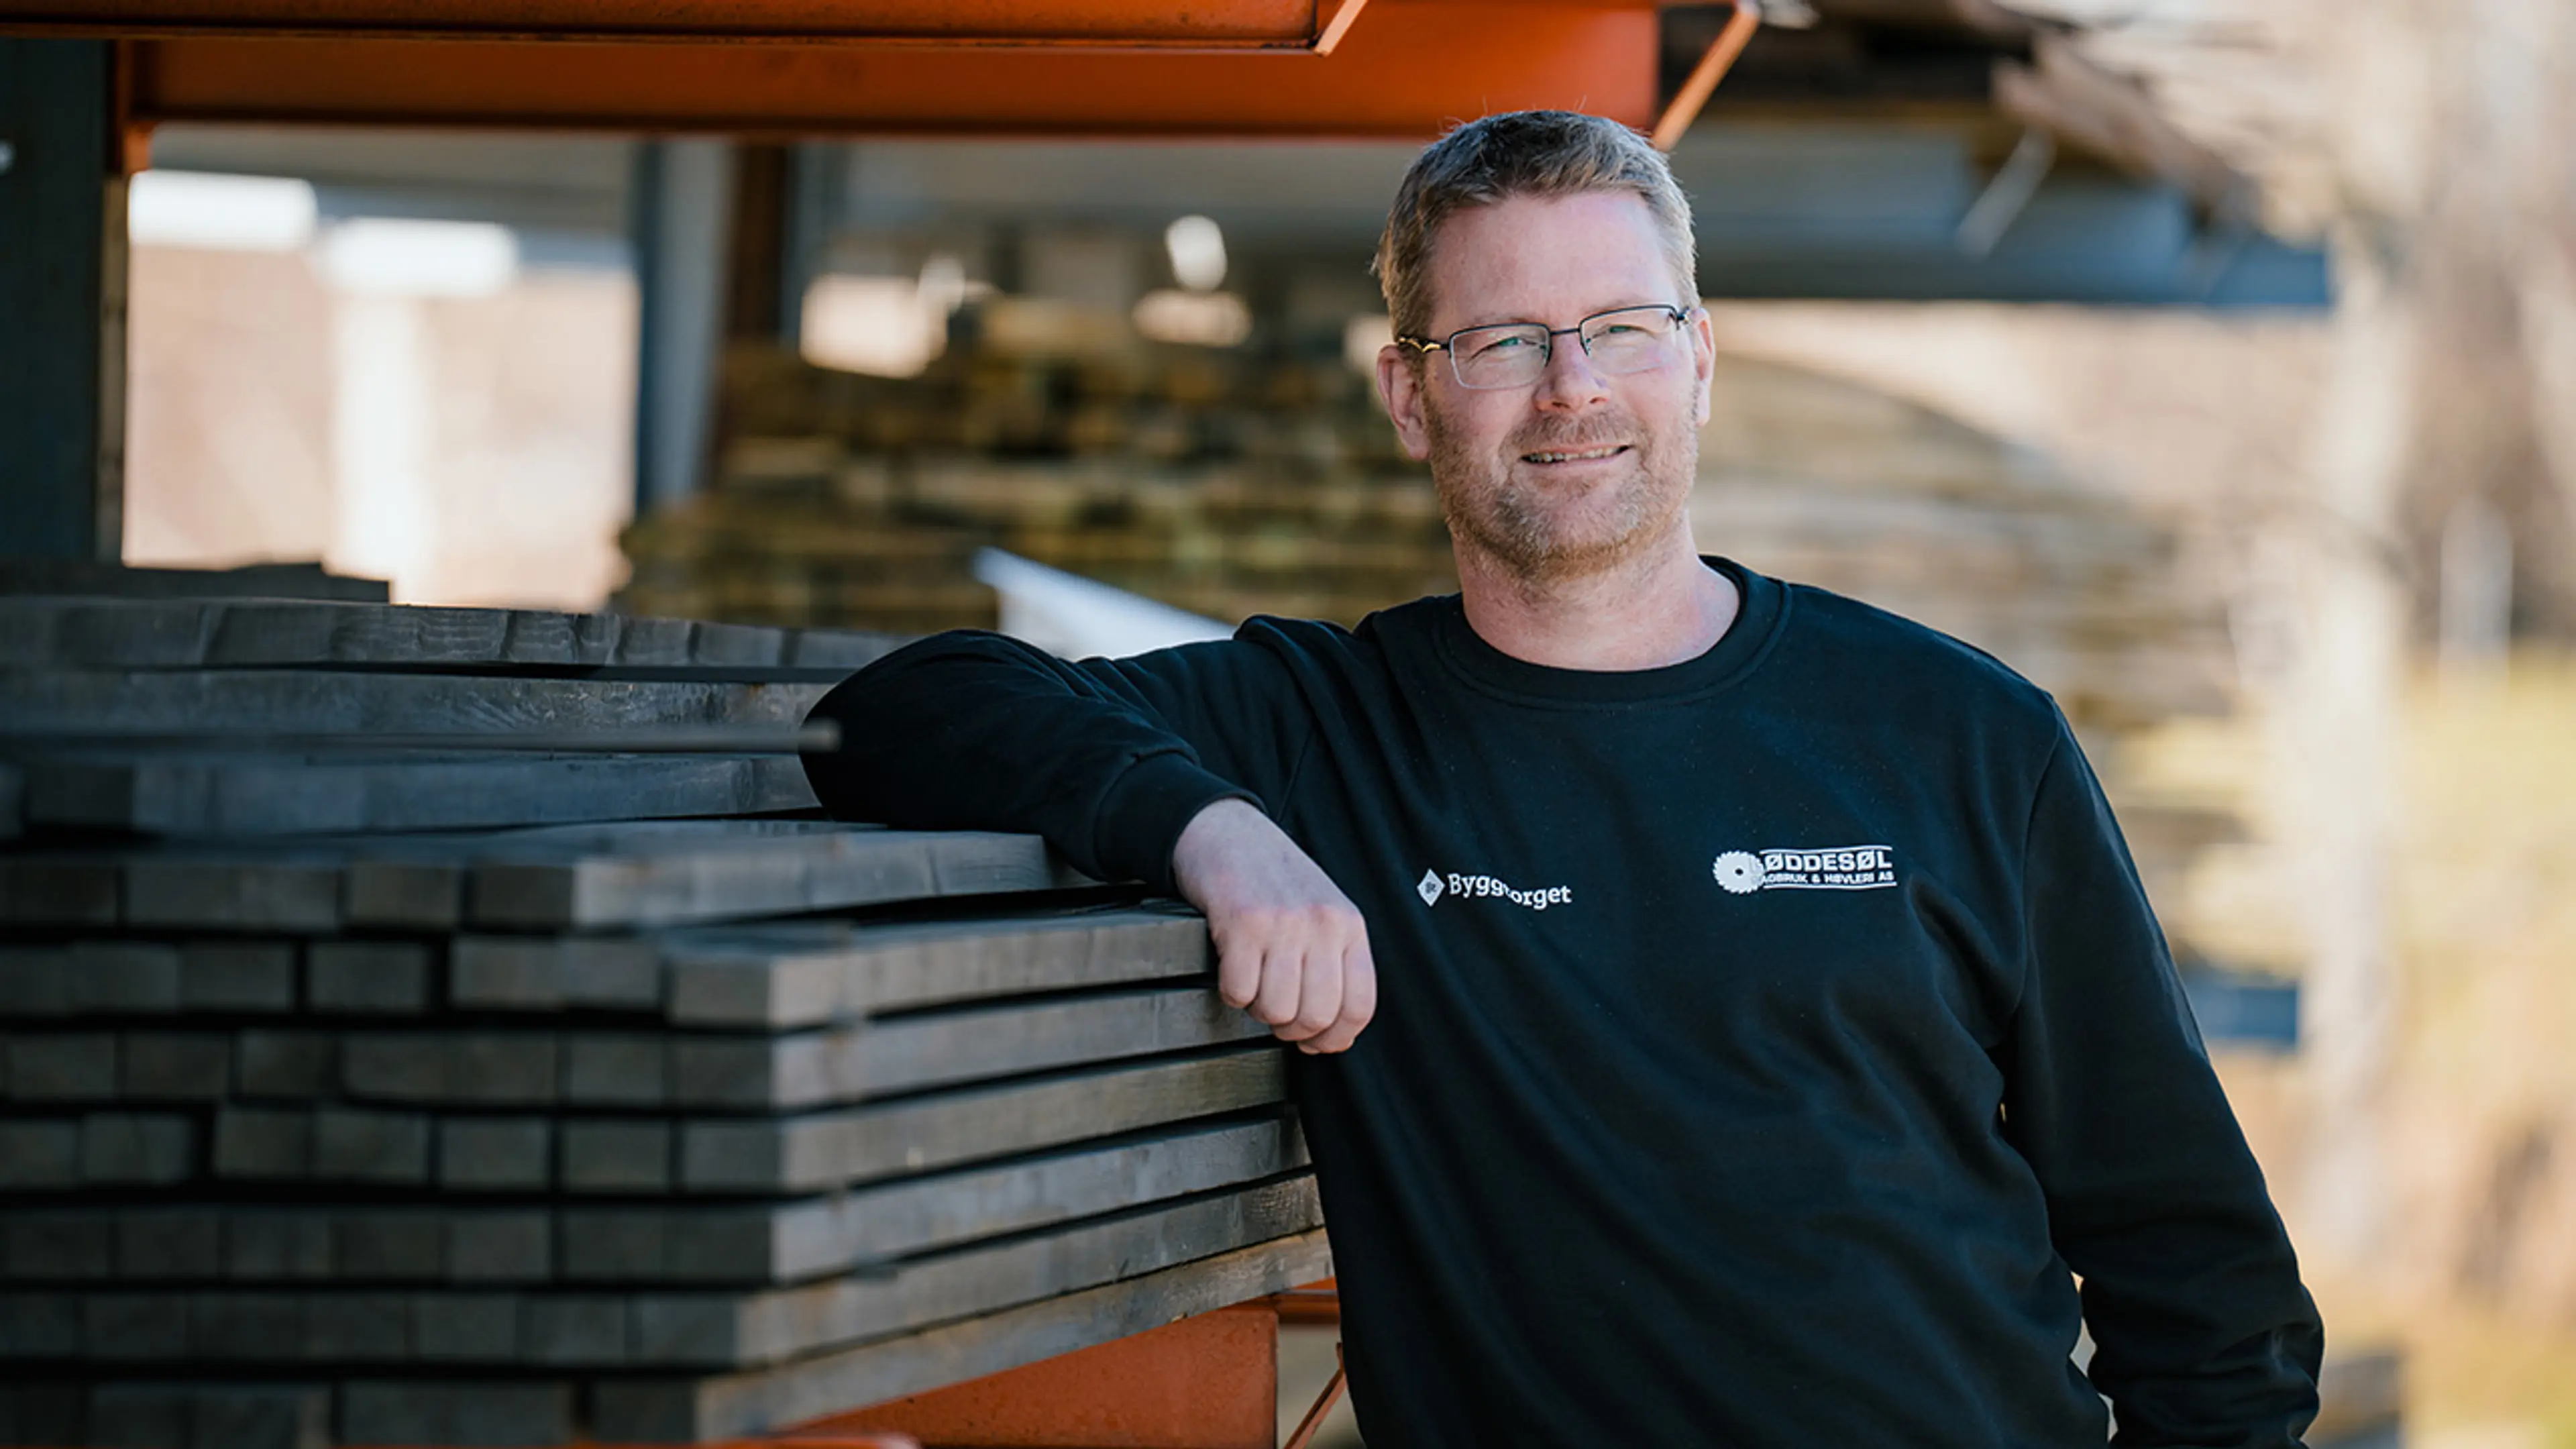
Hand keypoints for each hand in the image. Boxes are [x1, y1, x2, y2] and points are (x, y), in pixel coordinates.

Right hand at [1171, 799, 1376, 1053]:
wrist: (1228, 832)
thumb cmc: (1273, 879)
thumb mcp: (1323, 912)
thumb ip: (1334, 963)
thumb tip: (1332, 1033)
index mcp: (1349, 926)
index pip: (1360, 1006)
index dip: (1335, 1038)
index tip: (1317, 1043)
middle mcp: (1322, 923)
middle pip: (1317, 1015)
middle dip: (1292, 1030)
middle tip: (1277, 1015)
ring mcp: (1283, 923)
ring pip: (1277, 1010)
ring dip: (1259, 1010)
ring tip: (1255, 984)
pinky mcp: (1242, 923)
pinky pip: (1239, 991)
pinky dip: (1232, 992)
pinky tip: (1233, 969)